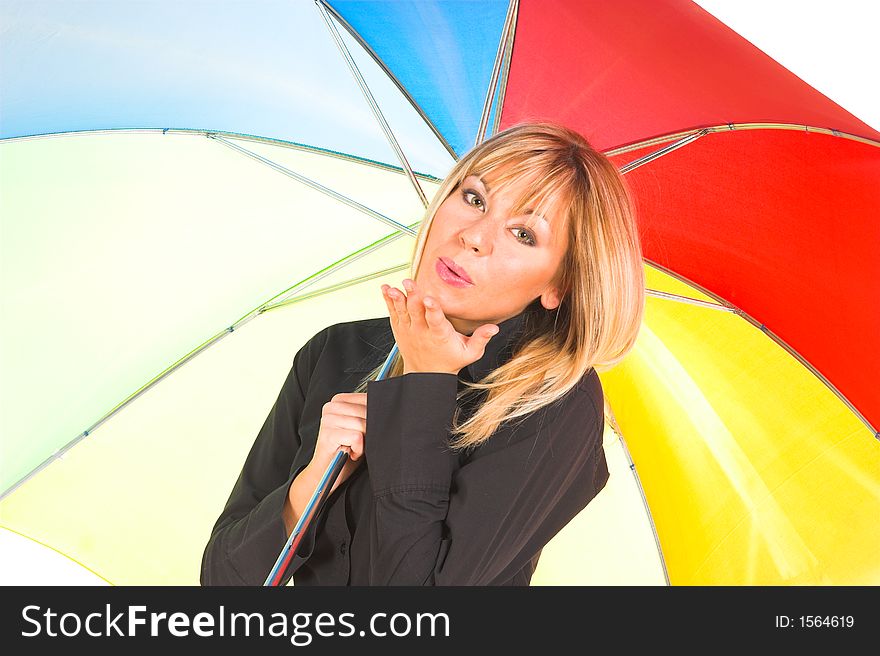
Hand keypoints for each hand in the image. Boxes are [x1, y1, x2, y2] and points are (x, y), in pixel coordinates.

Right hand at [307, 392, 366, 494]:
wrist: (326, 473)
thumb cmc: (346, 450)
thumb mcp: (360, 427)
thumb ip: (368, 414)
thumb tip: (390, 408)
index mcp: (338, 400)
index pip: (368, 399)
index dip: (375, 416)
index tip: (365, 431)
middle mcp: (331, 407)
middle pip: (367, 412)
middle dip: (369, 431)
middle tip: (359, 443)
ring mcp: (328, 420)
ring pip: (363, 425)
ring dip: (364, 442)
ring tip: (353, 448)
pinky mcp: (328, 435)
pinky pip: (357, 437)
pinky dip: (358, 449)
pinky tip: (350, 453)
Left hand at [381, 278, 499, 374]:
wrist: (425, 375)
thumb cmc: (449, 361)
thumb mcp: (469, 354)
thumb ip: (481, 339)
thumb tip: (494, 328)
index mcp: (440, 335)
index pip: (436, 320)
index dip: (432, 309)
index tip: (429, 299)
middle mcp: (422, 332)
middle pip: (417, 311)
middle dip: (413, 296)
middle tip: (410, 283)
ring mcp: (409, 330)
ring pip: (403, 311)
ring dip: (398, 298)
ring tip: (393, 288)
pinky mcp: (401, 328)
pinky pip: (393, 313)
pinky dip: (389, 301)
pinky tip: (385, 289)